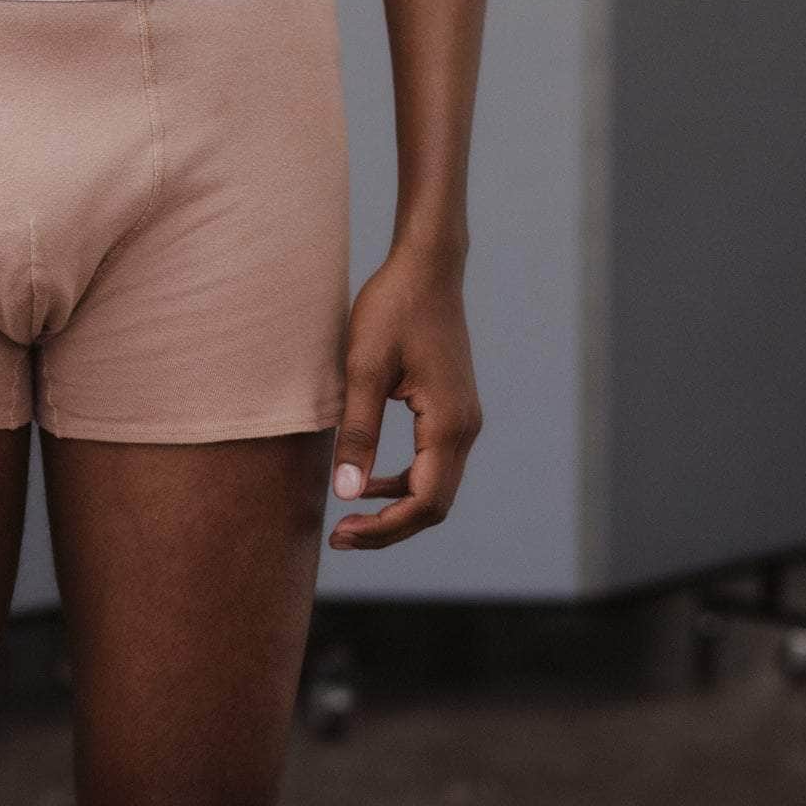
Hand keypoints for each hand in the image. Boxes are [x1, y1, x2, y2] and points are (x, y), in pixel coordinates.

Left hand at [327, 244, 482, 549]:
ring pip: (435, 488)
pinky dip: (403, 483)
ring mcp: (464, 420)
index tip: (340, 534)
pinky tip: (367, 480)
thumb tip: (346, 494)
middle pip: (434, 504)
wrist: (426, 268)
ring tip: (349, 516)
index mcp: (449, 425)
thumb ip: (357, 433)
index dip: (383, 529)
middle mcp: (466, 428)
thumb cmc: (392, 310)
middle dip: (389, 528)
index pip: (424, 503)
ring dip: (395, 509)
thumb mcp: (362, 370)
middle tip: (339, 538)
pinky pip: (433, 464)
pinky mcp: (453, 410)